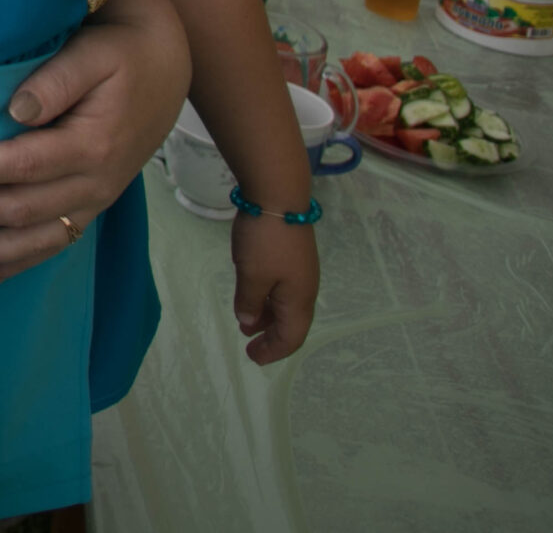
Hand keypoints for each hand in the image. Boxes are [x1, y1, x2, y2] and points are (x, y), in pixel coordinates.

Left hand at [0, 0, 187, 285]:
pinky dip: (19, 263)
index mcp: (93, 145)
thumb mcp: (94, 53)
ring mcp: (95, 200)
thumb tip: (17, 110)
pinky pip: (55, 244)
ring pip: (37, 238)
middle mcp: (96, 183)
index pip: (24, 165)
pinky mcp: (92, 206)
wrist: (166, 68)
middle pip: (24, 208)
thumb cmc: (122, 54)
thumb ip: (55, 81)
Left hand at [231, 213, 318, 363]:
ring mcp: (300, 270)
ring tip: (247, 322)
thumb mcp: (251, 275)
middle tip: (250, 346)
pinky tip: (253, 294)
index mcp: (299, 298)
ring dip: (269, 317)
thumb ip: (249, 302)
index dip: (274, 351)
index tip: (253, 358)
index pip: (292, 336)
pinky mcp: (293, 255)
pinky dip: (269, 298)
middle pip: (293, 323)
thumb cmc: (264, 240)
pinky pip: (283, 288)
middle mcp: (305, 288)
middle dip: (272, 337)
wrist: (278, 195)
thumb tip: (249, 323)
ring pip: (287, 305)